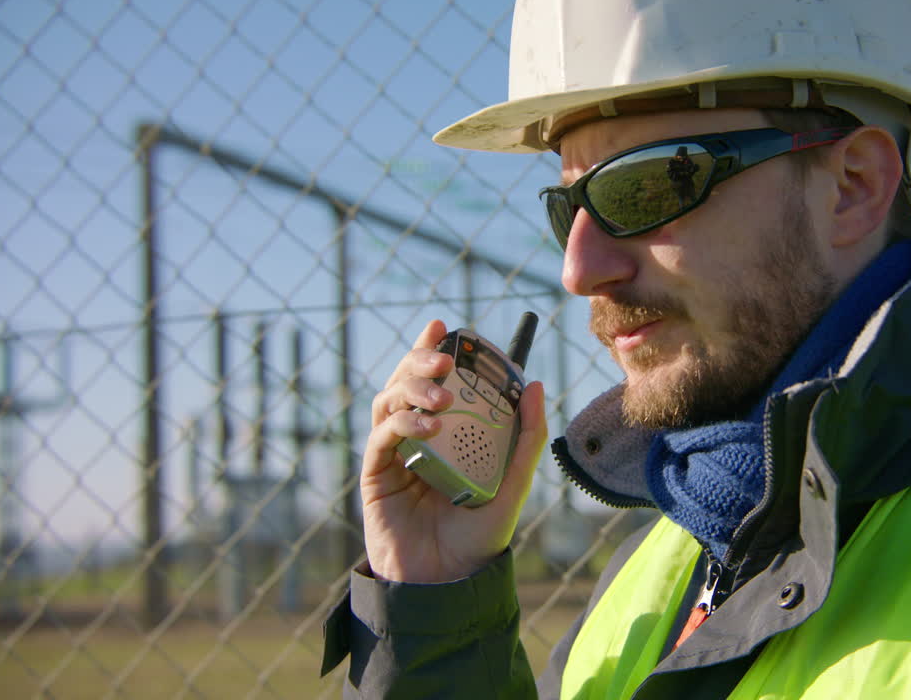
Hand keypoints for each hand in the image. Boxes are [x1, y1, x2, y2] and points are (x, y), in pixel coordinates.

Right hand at [359, 319, 547, 582]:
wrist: (447, 583)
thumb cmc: (479, 538)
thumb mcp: (513, 485)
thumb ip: (526, 438)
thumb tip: (533, 384)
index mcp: (447, 432)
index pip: (435, 380)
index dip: (433, 350)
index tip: (444, 327)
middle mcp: (417, 436)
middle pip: (406, 382)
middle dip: (420, 362)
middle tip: (444, 360)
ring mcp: (394, 454)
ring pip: (389, 401)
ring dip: (413, 390)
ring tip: (443, 399)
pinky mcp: (377, 475)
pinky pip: (381, 437)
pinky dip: (401, 423)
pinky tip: (428, 427)